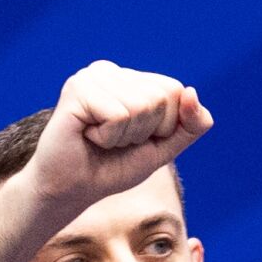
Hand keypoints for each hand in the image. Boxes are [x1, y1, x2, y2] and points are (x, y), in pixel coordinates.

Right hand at [23, 61, 213, 210]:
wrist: (70, 191)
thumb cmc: (112, 168)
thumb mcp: (163, 149)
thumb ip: (191, 125)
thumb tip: (191, 92)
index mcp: (130, 78)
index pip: (175, 91)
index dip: (164, 127)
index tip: (133, 139)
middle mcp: (110, 70)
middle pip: (161, 97)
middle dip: (144, 132)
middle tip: (113, 141)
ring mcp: (92, 76)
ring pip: (141, 106)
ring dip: (124, 137)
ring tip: (99, 139)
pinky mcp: (77, 89)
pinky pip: (118, 115)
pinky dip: (108, 137)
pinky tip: (88, 136)